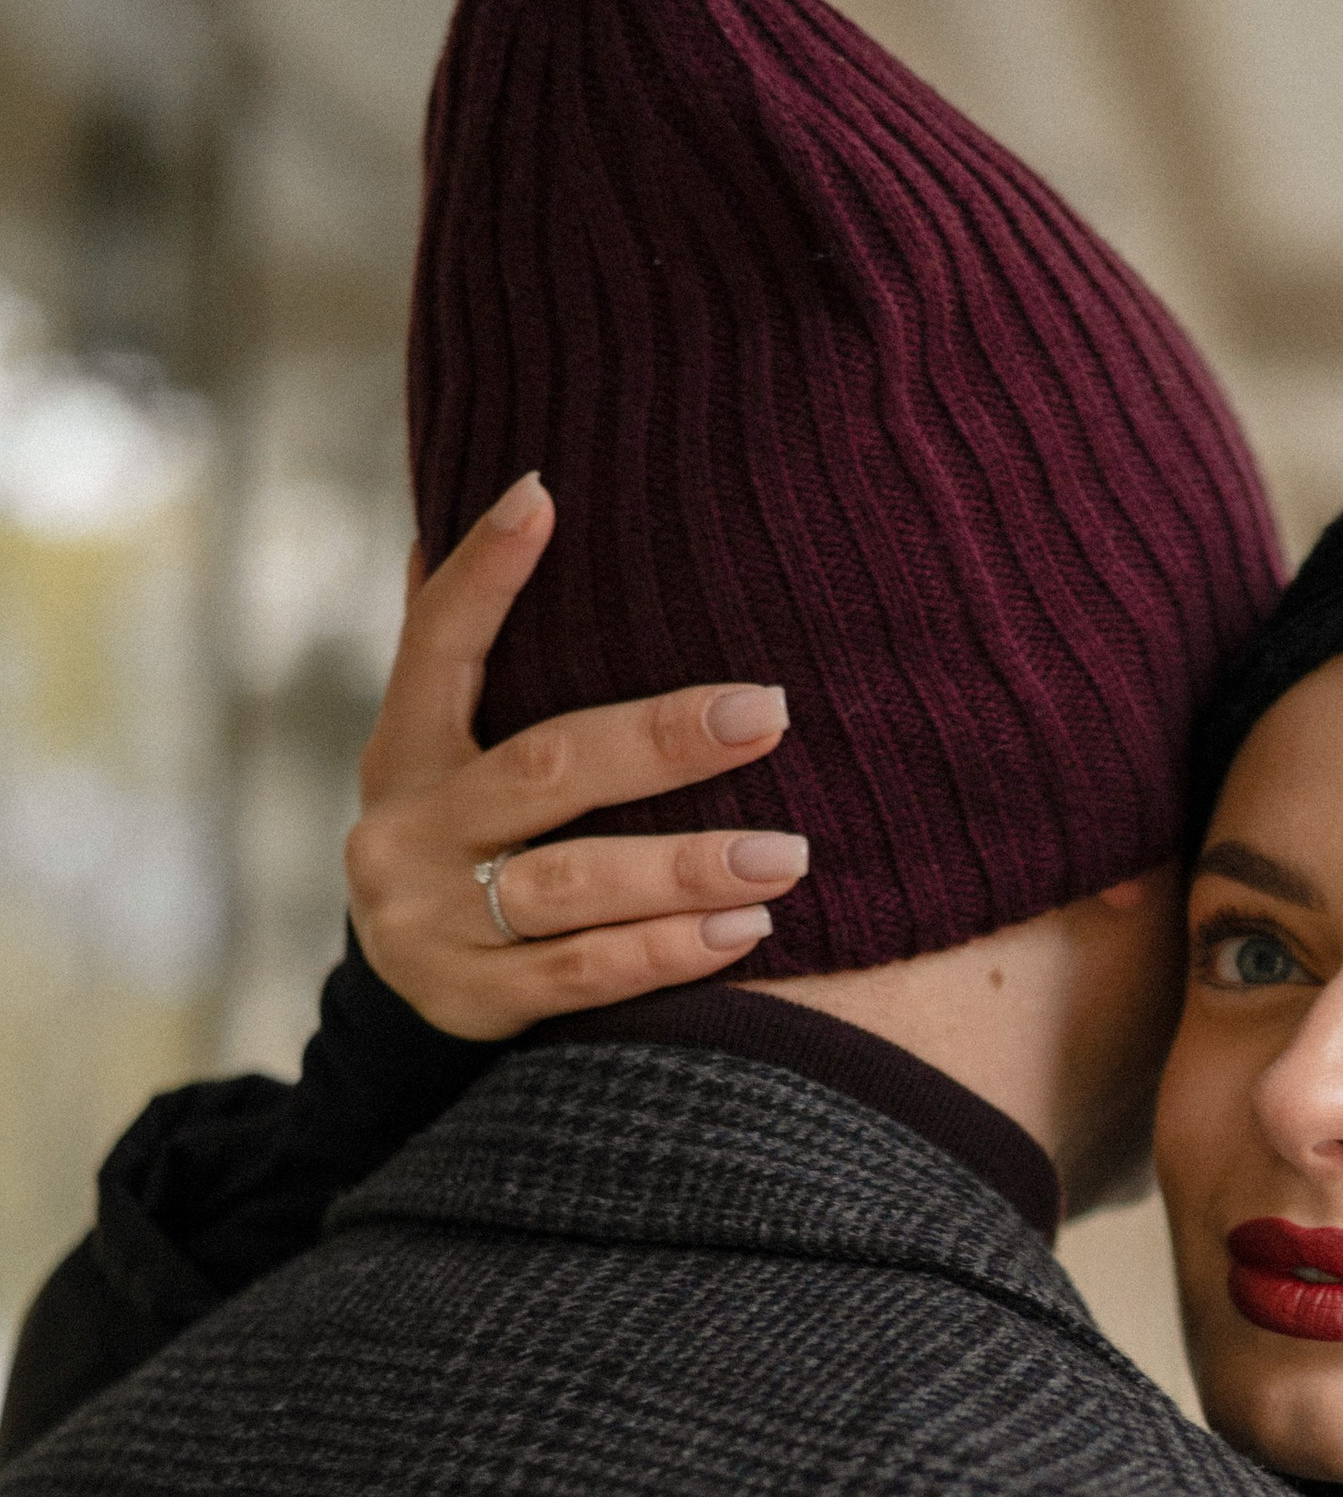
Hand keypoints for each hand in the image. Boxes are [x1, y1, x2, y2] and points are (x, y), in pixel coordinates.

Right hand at [348, 472, 807, 1036]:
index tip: (545, 495)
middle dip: (660, 742)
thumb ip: (471, 649)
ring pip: (573, 884)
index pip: (437, 641)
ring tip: (786, 854)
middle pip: (544, 771)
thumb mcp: (443, 754)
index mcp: (405, 748)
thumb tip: (525, 493)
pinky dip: (671, 950)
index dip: (485, 571)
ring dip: (686, 867)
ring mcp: (432, 920)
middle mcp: (407, 828)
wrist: (402, 1003)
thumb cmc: (462, 842)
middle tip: (767, 712)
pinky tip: (749, 928)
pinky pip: (587, 972)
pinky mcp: (473, 998)